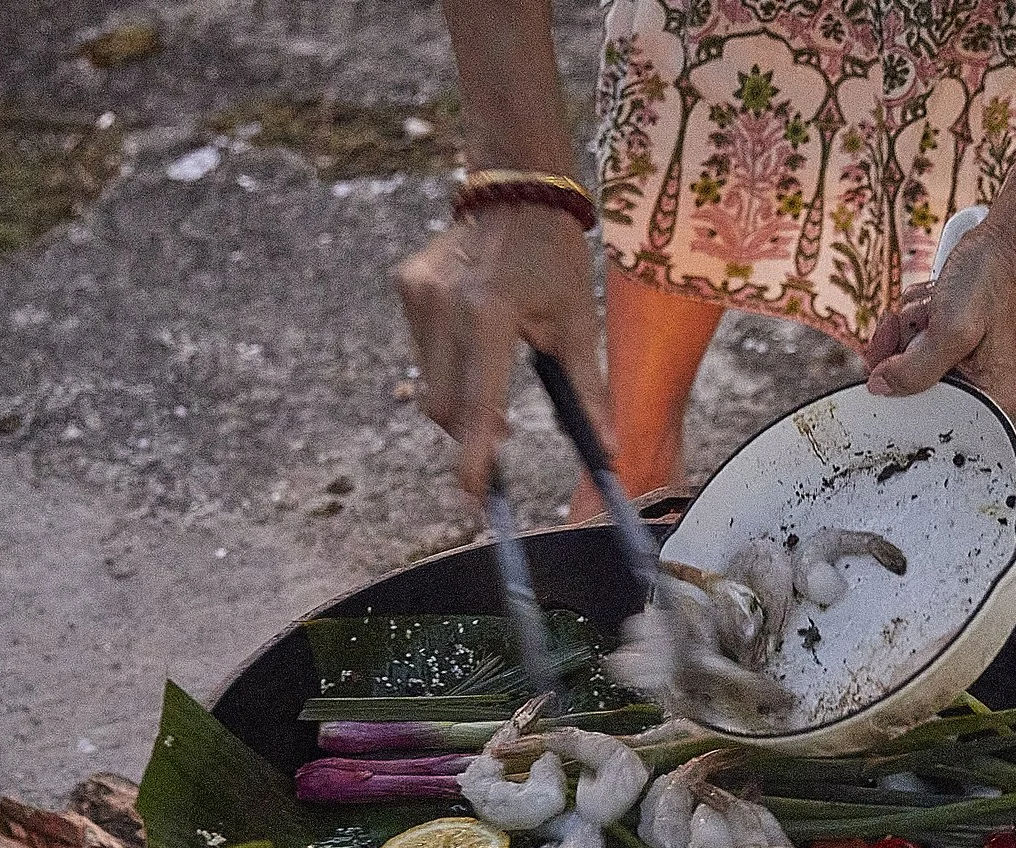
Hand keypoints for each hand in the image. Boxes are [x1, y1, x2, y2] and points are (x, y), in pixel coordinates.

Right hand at [394, 205, 607, 497]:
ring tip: (494, 366)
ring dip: (458, 393)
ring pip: (429, 380)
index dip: (473, 454)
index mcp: (490, 314)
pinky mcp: (406, 285)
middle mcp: (446, 304)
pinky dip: (446, 359)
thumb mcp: (579, 320)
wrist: (516, 185)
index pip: (476, 402)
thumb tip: (609, 451)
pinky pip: (421, 348)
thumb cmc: (555, 256)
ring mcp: (419, 293)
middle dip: (466, 431)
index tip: (474, 492)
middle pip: (443, 403)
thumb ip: (587, 390)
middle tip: (499, 438)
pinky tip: (473, 329)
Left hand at [862, 224, 1015, 415]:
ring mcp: (970, 365)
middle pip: (914, 387)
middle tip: (925, 318)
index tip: (897, 355)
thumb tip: (880, 388)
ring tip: (938, 303)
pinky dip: (919, 316)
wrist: (1012, 241)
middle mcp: (984, 389)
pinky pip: (920, 339)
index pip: (928, 417)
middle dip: (906, 346)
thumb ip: (913, 369)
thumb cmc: (995, 281)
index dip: (901, 386)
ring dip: (912, 325)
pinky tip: (936, 299)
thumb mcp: (951, 330)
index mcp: (993, 400)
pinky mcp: (958, 343)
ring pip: (910, 359)